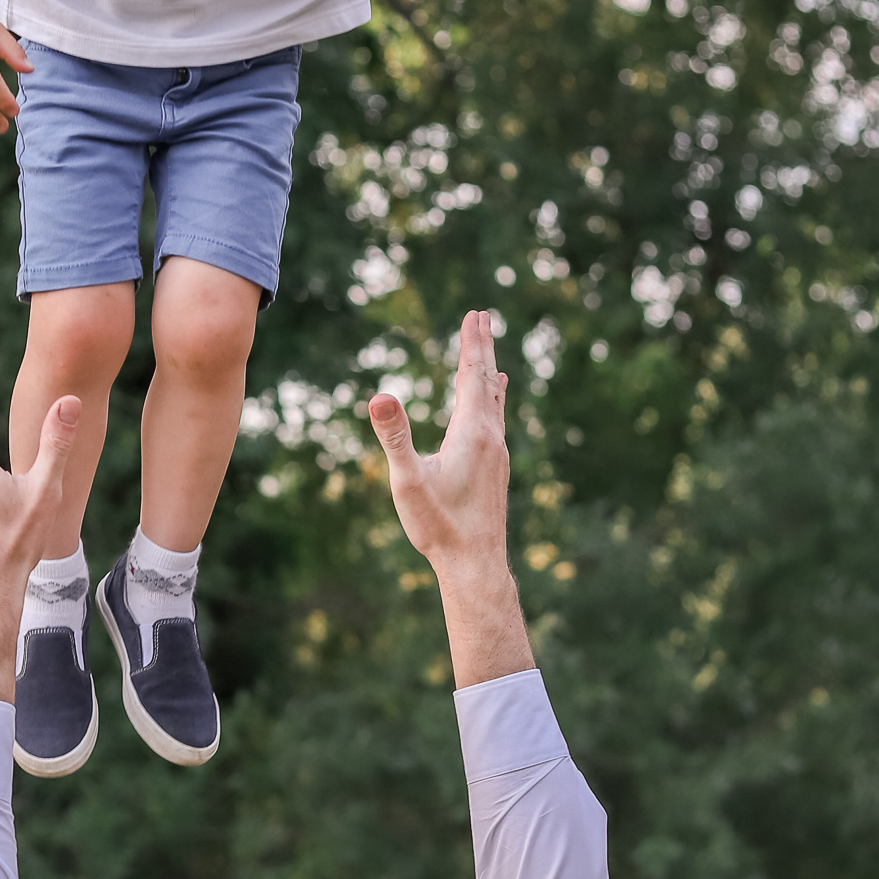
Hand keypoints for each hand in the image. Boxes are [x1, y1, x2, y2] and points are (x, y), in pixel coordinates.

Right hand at [369, 309, 511, 580]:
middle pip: (488, 383)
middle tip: (483, 317)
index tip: (477, 314)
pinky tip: (491, 415)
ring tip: (493, 362)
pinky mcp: (497, 473)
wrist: (476, 565)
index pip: (473, 376)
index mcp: (472, 433)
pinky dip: (492, 404)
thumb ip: (394, 436)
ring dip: (489, 377)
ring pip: (494, 405)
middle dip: (482, 349)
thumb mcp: (408, 481)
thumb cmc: (439, 526)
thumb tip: (380, 396)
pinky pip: (495, 424)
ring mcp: (498, 456)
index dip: (472, 344)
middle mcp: (491, 439)